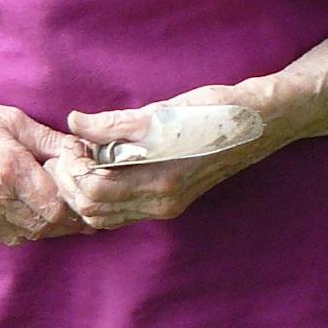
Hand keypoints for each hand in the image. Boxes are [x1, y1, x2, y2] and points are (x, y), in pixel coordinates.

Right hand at [0, 84, 92, 244]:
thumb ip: (53, 142)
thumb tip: (86, 155)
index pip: (56, 207)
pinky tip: (37, 210)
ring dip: (51, 225)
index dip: (78, 206)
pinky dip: (29, 227)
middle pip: (46, 225)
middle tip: (87, 206)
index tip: (91, 197)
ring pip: (30, 234)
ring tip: (66, 207)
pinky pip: (10, 235)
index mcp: (7, 170)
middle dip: (70, 218)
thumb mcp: (16, 120)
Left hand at [44, 82, 286, 233]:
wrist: (260, 122)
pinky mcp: (170, 202)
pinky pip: (122, 211)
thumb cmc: (216, 111)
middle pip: (93, 210)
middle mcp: (161, 203)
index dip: (73, 167)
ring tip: (82, 159)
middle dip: (72, 182)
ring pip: (105, 216)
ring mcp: (166, 207)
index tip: (70, 141)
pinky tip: (103, 168)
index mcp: (159, 182)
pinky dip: (102, 196)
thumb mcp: (164, 112)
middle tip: (68, 151)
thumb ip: (116, 123)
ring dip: (84, 192)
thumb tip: (75, 122)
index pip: (94, 190)